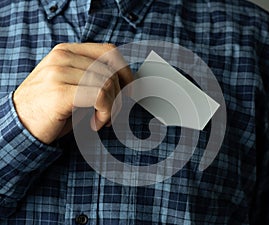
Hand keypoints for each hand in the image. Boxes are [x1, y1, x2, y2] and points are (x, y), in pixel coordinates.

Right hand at [13, 43, 132, 143]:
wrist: (20, 124)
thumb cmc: (51, 107)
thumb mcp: (73, 85)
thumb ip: (93, 77)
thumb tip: (126, 82)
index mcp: (67, 51)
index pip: (108, 51)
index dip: (125, 71)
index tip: (131, 90)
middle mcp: (63, 57)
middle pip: (110, 71)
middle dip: (119, 96)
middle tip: (112, 113)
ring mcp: (59, 72)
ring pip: (107, 83)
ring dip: (111, 108)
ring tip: (100, 120)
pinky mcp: (60, 91)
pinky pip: (100, 96)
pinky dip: (105, 113)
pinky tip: (95, 124)